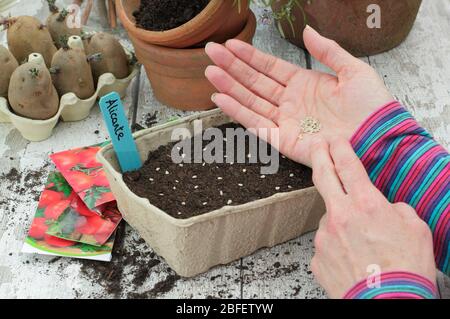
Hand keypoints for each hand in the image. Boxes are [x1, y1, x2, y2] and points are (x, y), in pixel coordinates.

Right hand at [205, 26, 392, 166]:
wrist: (379, 138)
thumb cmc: (371, 106)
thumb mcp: (353, 70)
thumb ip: (327, 50)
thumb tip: (307, 31)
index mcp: (304, 84)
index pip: (270, 68)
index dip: (250, 56)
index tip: (231, 44)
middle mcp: (290, 102)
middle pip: (255, 81)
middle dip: (232, 67)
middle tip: (211, 52)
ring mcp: (285, 121)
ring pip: (250, 100)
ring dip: (230, 86)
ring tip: (210, 72)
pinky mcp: (283, 140)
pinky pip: (256, 124)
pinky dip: (237, 112)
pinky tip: (221, 99)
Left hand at [309, 137, 435, 297]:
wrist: (388, 303)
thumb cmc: (405, 270)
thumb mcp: (415, 229)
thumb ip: (396, 210)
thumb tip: (387, 209)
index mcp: (366, 205)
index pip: (348, 166)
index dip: (340, 148)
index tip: (334, 140)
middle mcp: (340, 216)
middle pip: (324, 177)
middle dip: (319, 156)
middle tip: (317, 146)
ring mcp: (325, 237)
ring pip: (329, 218)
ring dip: (340, 222)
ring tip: (361, 243)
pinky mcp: (317, 257)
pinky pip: (327, 243)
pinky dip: (337, 246)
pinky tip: (352, 258)